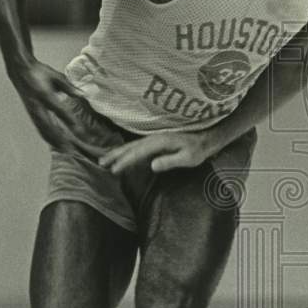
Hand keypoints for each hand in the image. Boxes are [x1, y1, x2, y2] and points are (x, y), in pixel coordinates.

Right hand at [9, 60, 106, 157]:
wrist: (19, 69)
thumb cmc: (39, 71)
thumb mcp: (55, 76)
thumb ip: (69, 87)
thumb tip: (82, 94)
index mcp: (43, 95)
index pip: (58, 110)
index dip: (68, 120)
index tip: (78, 129)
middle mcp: (36, 105)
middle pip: (48, 126)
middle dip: (59, 138)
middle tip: (71, 149)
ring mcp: (32, 110)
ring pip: (43, 129)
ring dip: (53, 140)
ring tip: (64, 150)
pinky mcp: (30, 112)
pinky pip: (39, 127)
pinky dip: (46, 136)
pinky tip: (53, 143)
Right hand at [99, 130, 214, 174]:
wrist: (206, 138)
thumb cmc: (198, 150)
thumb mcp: (188, 158)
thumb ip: (170, 161)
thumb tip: (152, 165)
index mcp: (160, 142)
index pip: (138, 152)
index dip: (125, 161)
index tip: (114, 170)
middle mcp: (154, 138)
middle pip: (131, 147)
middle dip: (115, 155)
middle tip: (101, 164)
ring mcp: (154, 139)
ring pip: (132, 146)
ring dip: (118, 152)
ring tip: (104, 160)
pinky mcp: (156, 142)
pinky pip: (136, 147)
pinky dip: (126, 151)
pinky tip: (120, 156)